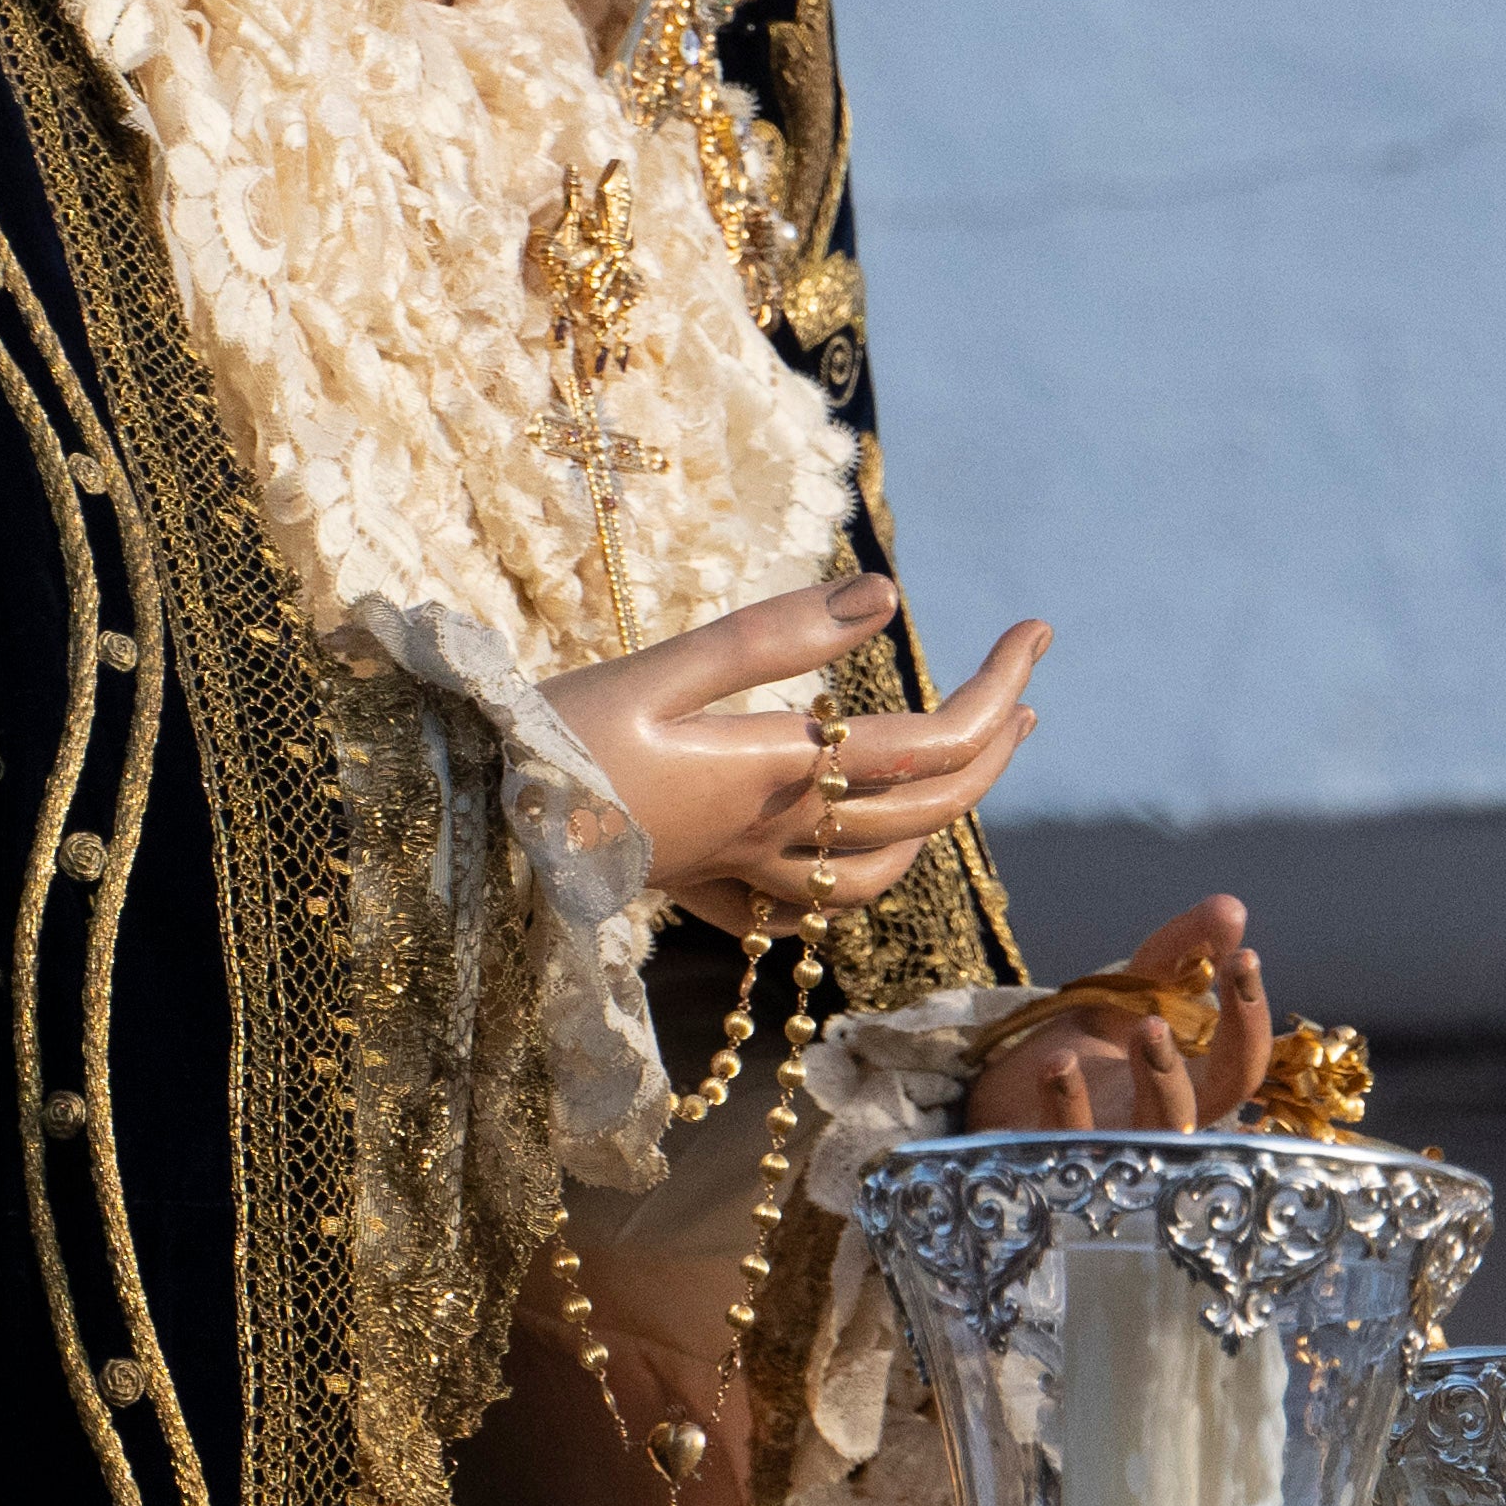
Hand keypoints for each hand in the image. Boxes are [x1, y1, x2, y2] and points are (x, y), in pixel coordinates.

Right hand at [530, 579, 1049, 937]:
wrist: (469, 838)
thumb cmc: (551, 742)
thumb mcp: (660, 669)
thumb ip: (773, 636)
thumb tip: (887, 598)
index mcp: (780, 775)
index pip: (934, 744)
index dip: (1001, 688)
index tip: (1036, 629)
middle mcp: (778, 836)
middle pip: (930, 809)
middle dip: (995, 743)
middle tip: (1026, 682)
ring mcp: (745, 874)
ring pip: (885, 871)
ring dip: (943, 814)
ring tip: (970, 756)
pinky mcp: (703, 890)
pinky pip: (812, 908)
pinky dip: (856, 874)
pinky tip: (852, 843)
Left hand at [971, 898, 1268, 1133]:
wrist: (1013, 1087)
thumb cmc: (1091, 1041)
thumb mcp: (1136, 986)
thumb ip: (1184, 948)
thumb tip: (1232, 908)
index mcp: (1191, 1084)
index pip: (1242, 1063)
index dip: (1251, 1016)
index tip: (1245, 956)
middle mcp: (1161, 1120)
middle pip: (1210, 1106)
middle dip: (1219, 1053)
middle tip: (1192, 1002)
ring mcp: (1114, 1142)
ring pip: (1155, 1134)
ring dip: (1160, 1081)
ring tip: (1147, 1025)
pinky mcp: (1057, 1151)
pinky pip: (1070, 1140)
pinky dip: (1067, 1103)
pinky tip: (1059, 1062)